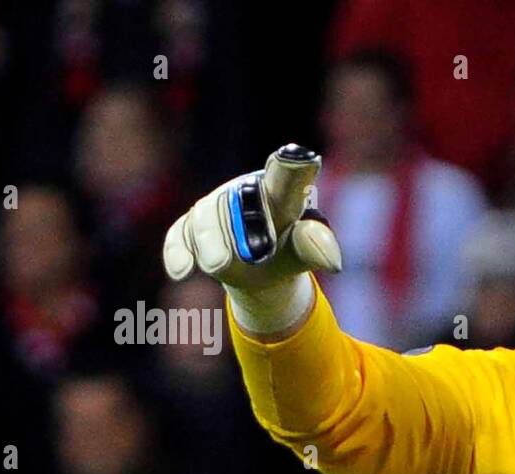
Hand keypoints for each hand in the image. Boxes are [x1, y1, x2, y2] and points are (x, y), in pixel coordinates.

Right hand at [162, 143, 341, 290]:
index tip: (297, 159)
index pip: (287, 175)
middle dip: (240, 226)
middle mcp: (244, 193)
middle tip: (251, 255)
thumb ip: (315, 250)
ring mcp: (215, 208)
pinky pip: (180, 235)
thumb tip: (334, 261)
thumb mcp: (305, 254)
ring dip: (212, 244)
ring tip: (220, 267)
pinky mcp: (191, 227)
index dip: (292, 167)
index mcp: (280, 194)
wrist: (261, 273)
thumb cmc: (288, 252)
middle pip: (238, 202)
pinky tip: (180, 272)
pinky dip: (179, 253)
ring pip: (207, 218)